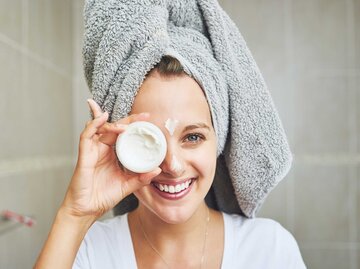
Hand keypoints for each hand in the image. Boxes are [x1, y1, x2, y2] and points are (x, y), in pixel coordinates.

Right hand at [61, 99, 160, 219]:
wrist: (87, 211)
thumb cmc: (103, 197)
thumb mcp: (127, 185)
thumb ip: (141, 178)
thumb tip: (158, 170)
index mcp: (112, 153)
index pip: (123, 134)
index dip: (134, 125)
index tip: (148, 119)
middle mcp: (102, 149)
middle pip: (114, 128)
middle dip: (128, 120)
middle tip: (143, 116)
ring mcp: (92, 150)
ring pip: (100, 128)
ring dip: (114, 124)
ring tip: (127, 126)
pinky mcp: (84, 155)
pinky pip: (86, 135)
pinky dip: (94, 125)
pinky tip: (103, 118)